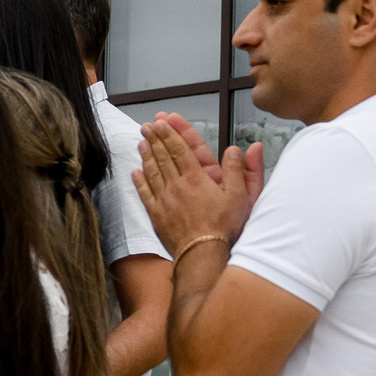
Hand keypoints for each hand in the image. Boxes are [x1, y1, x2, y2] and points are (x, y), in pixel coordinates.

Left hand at [133, 116, 258, 252]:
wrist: (202, 253)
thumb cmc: (223, 228)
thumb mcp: (240, 197)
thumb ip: (238, 171)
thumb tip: (236, 149)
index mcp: (197, 179)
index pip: (181, 150)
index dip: (171, 134)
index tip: (162, 122)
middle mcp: (177, 186)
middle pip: (163, 157)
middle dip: (155, 139)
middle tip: (147, 126)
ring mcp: (164, 200)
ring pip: (152, 172)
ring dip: (146, 155)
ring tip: (140, 142)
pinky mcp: (157, 215)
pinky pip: (145, 193)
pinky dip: (139, 181)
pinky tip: (135, 172)